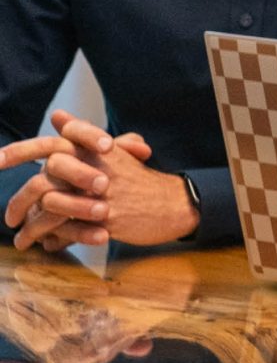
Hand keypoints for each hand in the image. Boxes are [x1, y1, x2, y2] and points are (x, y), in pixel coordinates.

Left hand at [3, 114, 198, 252]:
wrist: (173, 204)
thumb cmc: (139, 182)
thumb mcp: (114, 154)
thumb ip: (83, 135)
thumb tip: (59, 116)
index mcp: (96, 148)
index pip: (55, 140)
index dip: (21, 151)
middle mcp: (98, 163)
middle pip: (48, 166)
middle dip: (21, 195)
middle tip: (9, 218)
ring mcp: (102, 189)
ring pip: (51, 199)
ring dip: (31, 223)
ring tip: (22, 237)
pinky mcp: (107, 215)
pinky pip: (67, 225)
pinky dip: (50, 237)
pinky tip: (44, 246)